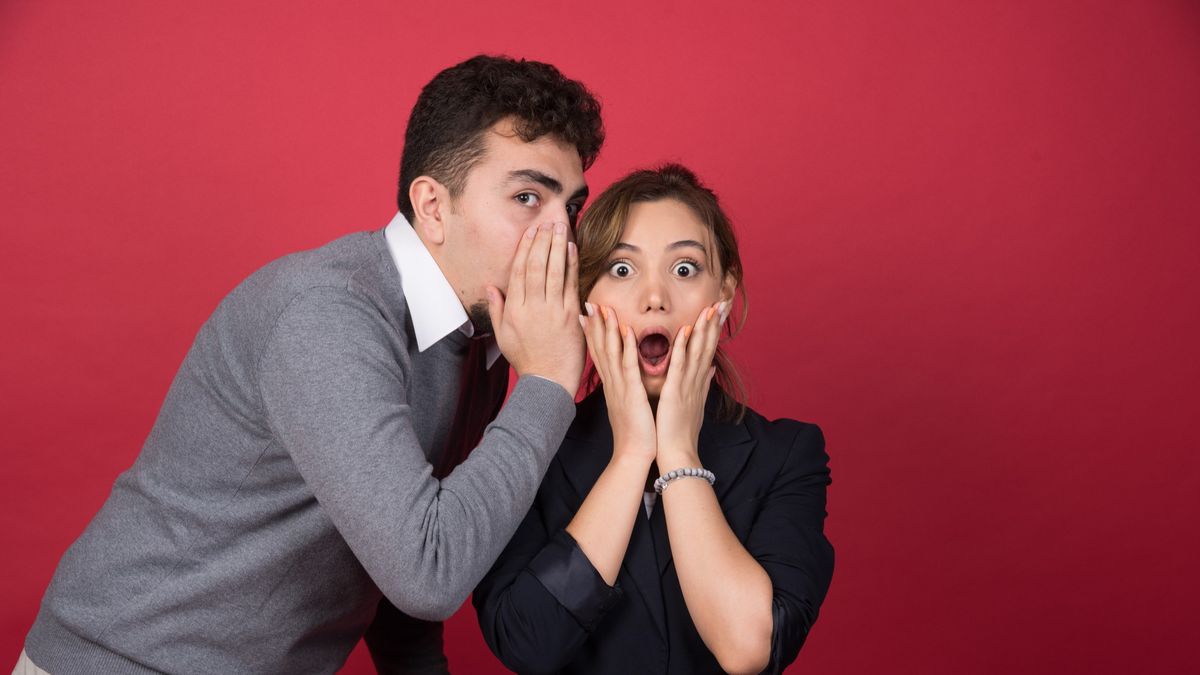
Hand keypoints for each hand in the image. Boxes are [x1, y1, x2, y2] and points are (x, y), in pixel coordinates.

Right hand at [486, 221, 584, 395]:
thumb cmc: (526, 359)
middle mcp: (532, 307)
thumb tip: (490, 286)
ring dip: (557, 246)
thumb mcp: (503, 336)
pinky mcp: (571, 316)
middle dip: (542, 240)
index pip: (519, 271)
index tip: (531, 231)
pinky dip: (571, 265)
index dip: (525, 248)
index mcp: (514, 310)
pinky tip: (572, 249)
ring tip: (560, 227)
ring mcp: (553, 311)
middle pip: (536, 266)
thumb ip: (497, 309)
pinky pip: (571, 285)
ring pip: (554, 271)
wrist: (548, 382)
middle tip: (547, 220)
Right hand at [581, 303, 656, 464]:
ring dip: (608, 329)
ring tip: (604, 308)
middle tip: (589, 303)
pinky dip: (627, 347)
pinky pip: (629, 366)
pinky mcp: (632, 393)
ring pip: (611, 352)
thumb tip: (628, 379)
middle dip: (595, 325)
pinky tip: (626, 330)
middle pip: (600, 348)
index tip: (586, 314)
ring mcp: (620, 387)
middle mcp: (611, 383)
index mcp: (612, 386)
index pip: (599, 354)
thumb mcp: (628, 406)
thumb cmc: (635, 432)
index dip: (592, 333)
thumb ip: (628, 389)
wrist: (633, 454)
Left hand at [654, 300, 729, 470]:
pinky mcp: (675, 392)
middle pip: (708, 346)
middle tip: (722, 301)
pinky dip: (682, 347)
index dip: (715, 329)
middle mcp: (697, 380)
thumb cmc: (682, 431)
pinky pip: (679, 365)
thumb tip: (709, 368)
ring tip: (709, 308)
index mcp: (699, 382)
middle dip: (715, 323)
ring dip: (703, 329)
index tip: (719, 311)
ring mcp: (688, 385)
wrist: (678, 453)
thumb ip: (702, 383)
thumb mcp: (695, 403)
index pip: (709, 350)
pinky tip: (685, 330)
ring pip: (697, 351)